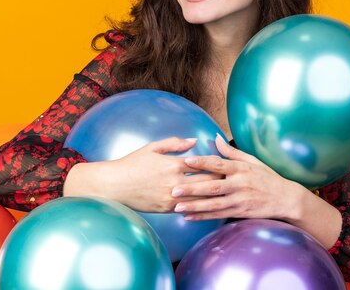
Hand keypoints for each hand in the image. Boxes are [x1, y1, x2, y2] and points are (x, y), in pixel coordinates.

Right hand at [64, 137, 221, 212]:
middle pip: (206, 182)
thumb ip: (175, 143)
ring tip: (228, 194)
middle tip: (235, 180)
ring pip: (200, 198)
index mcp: (173, 164)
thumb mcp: (153, 147)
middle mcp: (174, 182)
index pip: (203, 164)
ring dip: (214, 196)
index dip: (219, 164)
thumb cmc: (132, 163)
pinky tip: (210, 205)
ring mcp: (171, 198)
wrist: (114, 185)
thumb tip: (194, 141)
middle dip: (221, 181)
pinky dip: (199, 206)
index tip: (230, 164)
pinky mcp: (166, 209)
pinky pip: (188, 208)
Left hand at [171, 135, 300, 220]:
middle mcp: (239, 184)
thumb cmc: (266, 177)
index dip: (202, 162)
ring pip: (213, 204)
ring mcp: (239, 200)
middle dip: (192, 188)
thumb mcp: (251, 161)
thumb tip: (215, 137)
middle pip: (212, 186)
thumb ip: (231, 152)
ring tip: (177, 206)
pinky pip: (218, 215)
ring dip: (194, 205)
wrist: (284, 199)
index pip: (218, 164)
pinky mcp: (239, 212)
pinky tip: (189, 217)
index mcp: (240, 169)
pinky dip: (203, 216)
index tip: (186, 161)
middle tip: (174, 188)